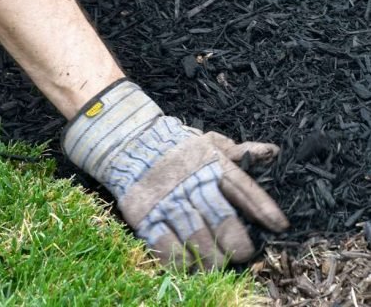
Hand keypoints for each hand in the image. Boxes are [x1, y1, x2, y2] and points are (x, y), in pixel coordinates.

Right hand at [62, 79, 287, 268]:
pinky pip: (165, 245)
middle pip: (221, 219)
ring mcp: (166, 200)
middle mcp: (191, 183)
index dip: (263, 208)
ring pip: (196, 238)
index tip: (278, 226)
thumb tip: (273, 152)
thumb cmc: (176, 148)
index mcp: (210, 164)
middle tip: (239, 254)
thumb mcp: (208, 143)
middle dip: (235, 242)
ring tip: (215, 264)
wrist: (129, 144)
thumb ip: (239, 152)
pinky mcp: (144, 215)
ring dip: (210, 257)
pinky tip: (188, 264)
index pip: (243, 188)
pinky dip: (179, 260)